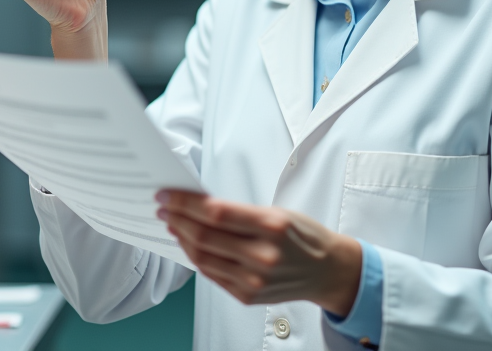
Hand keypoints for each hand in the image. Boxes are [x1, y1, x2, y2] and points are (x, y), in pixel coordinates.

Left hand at [157, 190, 361, 315]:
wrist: (327, 270)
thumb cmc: (304, 237)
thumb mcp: (278, 213)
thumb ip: (240, 212)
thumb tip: (199, 206)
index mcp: (272, 226)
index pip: (216, 213)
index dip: (186, 203)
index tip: (169, 195)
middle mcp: (263, 255)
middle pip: (204, 236)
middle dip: (178, 219)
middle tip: (164, 207)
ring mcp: (254, 280)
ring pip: (203, 257)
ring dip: (182, 239)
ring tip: (174, 224)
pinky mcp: (248, 296)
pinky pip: (212, 275)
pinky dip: (197, 258)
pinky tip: (191, 245)